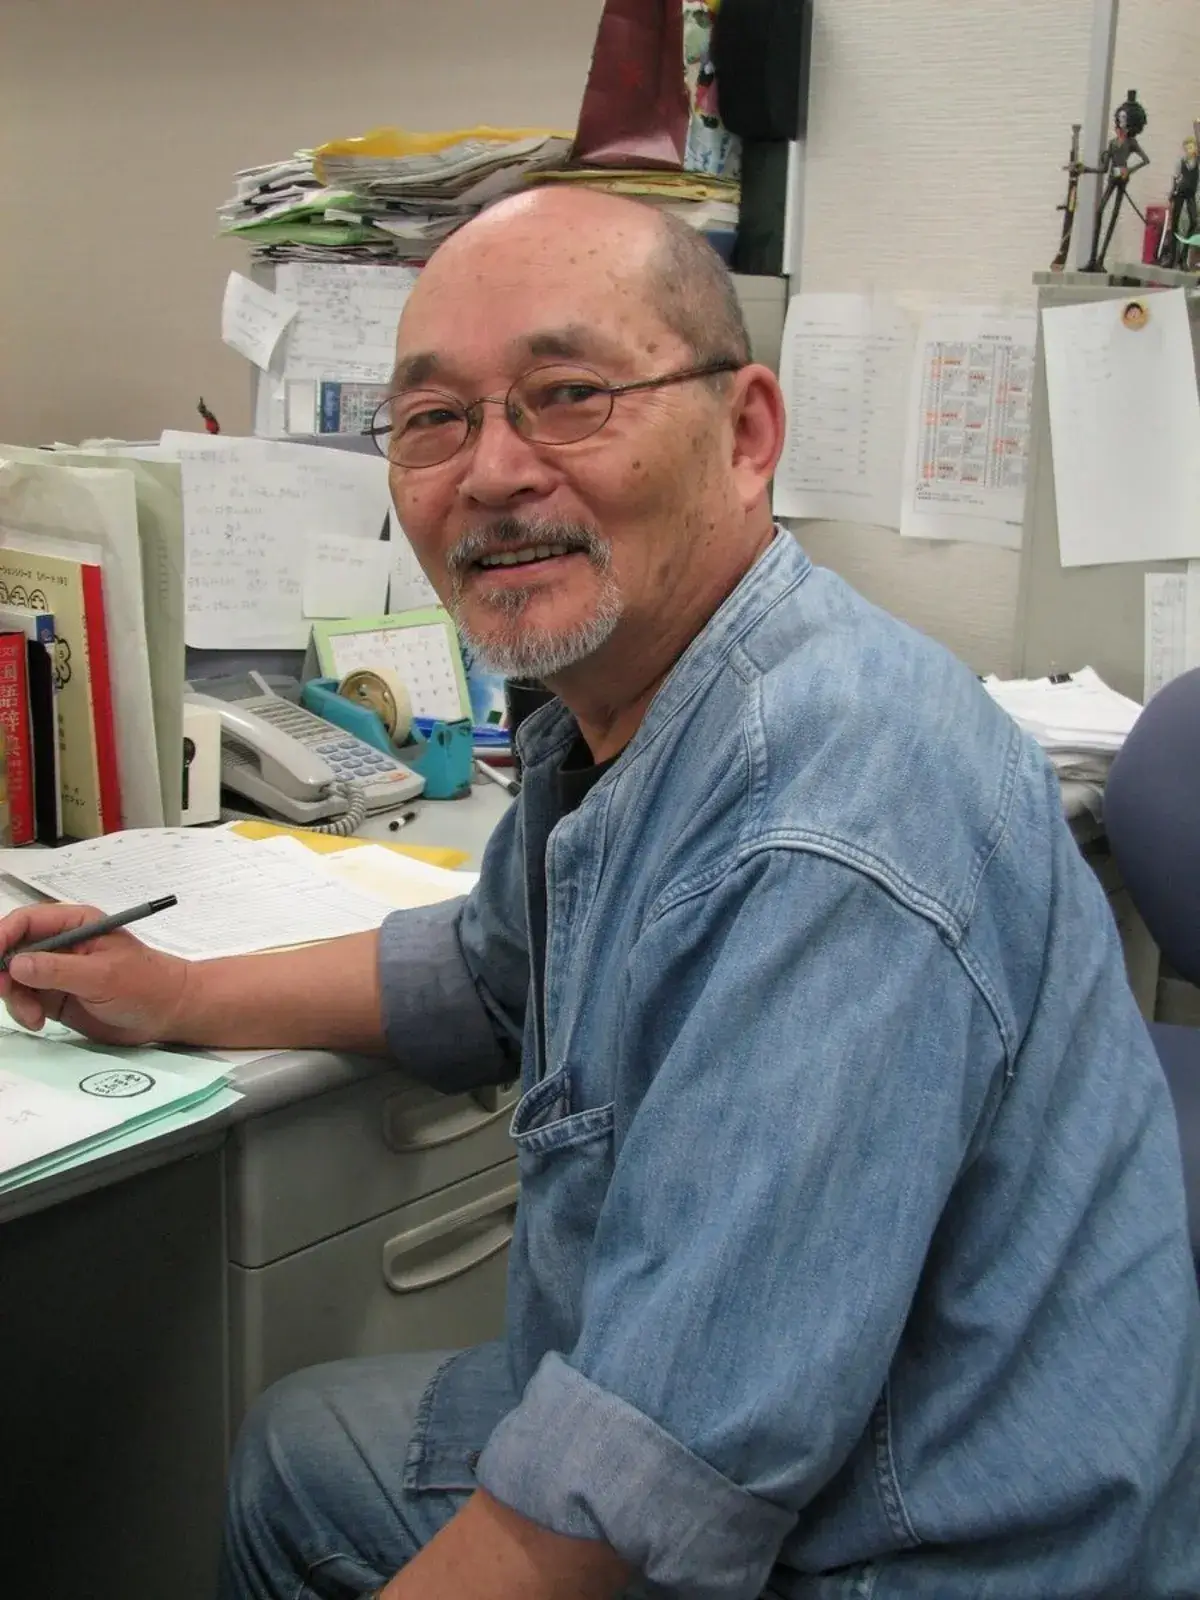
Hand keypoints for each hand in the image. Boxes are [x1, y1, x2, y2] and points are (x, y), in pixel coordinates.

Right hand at [0, 902, 190, 1044]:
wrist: (168, 1013)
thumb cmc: (146, 985)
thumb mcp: (102, 976)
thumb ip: (58, 970)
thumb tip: (17, 963)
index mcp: (75, 924)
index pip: (26, 921)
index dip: (2, 935)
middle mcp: (61, 944)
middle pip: (12, 949)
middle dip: (2, 972)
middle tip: (5, 992)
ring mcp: (56, 971)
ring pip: (14, 978)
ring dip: (15, 998)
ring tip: (34, 1018)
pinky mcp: (55, 996)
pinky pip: (24, 999)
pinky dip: (23, 1011)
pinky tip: (38, 1022)